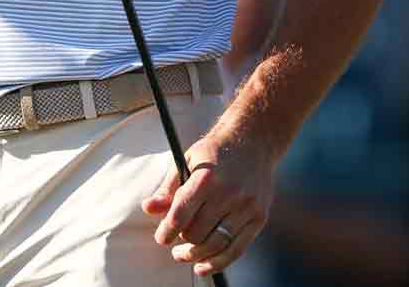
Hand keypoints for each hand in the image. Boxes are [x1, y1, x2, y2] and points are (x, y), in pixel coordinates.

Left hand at [143, 129, 277, 277]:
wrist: (253, 142)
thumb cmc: (213, 153)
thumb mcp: (185, 161)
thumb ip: (168, 188)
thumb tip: (149, 209)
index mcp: (206, 178)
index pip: (181, 215)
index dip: (167, 232)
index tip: (162, 238)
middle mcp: (229, 194)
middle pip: (197, 233)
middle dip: (182, 242)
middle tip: (174, 243)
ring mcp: (246, 207)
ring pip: (216, 245)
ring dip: (196, 256)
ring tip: (183, 255)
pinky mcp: (259, 217)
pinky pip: (237, 249)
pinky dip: (218, 262)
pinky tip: (203, 266)